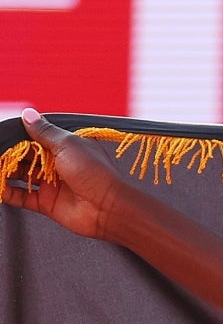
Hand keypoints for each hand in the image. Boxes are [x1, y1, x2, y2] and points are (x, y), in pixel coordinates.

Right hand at [1, 110, 126, 239]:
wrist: (110, 208)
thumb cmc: (95, 173)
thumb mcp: (68, 144)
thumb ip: (44, 131)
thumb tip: (28, 114)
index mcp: (66, 146)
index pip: (34, 137)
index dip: (17, 136)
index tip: (0, 135)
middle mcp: (58, 164)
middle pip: (24, 157)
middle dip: (7, 154)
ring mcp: (52, 184)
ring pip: (20, 175)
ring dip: (4, 172)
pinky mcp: (47, 203)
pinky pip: (22, 197)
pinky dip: (8, 193)